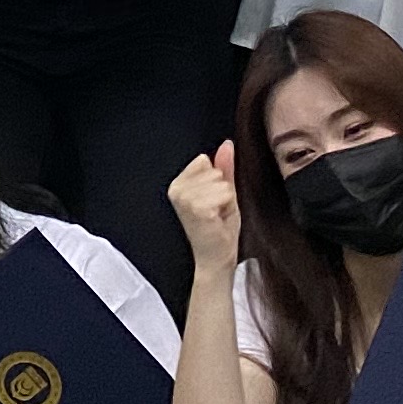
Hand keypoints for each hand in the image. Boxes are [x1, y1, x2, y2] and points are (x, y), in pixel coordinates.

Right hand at [167, 144, 240, 267]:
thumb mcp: (223, 193)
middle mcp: (176, 189)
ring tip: (217, 216)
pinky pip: (223, 192)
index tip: (212, 201)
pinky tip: (217, 219)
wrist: (216, 260)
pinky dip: (227, 205)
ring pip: (220, 181)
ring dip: (225, 199)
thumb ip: (223, 168)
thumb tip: (227, 144)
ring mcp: (184, 198)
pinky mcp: (196, 208)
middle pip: (214, 170)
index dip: (217, 181)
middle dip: (222, 190)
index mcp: (177, 184)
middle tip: (216, 211)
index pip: (204, 160)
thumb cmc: (218, 230)